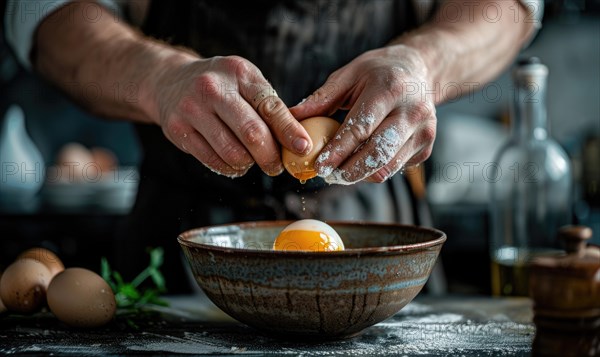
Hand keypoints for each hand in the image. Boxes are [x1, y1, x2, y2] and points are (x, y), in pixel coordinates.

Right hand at [152, 55, 311, 176]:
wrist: (169, 81)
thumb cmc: (220, 86)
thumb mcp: (245, 82)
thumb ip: (269, 107)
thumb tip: (297, 142)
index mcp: (238, 72)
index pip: (270, 106)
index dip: (289, 131)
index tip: (303, 148)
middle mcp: (213, 88)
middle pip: (252, 134)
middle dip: (270, 156)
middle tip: (276, 166)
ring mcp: (192, 109)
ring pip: (233, 153)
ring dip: (249, 164)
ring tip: (251, 160)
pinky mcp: (177, 130)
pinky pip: (213, 161)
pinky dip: (230, 168)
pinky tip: (234, 161)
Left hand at [290, 45, 435, 183]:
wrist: (419, 70)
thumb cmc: (378, 72)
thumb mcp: (348, 75)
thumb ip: (321, 98)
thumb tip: (292, 117)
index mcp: (390, 89)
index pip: (361, 128)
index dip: (338, 151)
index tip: (319, 166)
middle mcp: (412, 112)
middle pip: (377, 154)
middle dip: (348, 171)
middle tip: (327, 175)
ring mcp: (424, 132)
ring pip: (387, 167)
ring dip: (359, 175)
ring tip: (340, 171)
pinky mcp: (426, 147)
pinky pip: (395, 168)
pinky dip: (374, 170)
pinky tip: (361, 161)